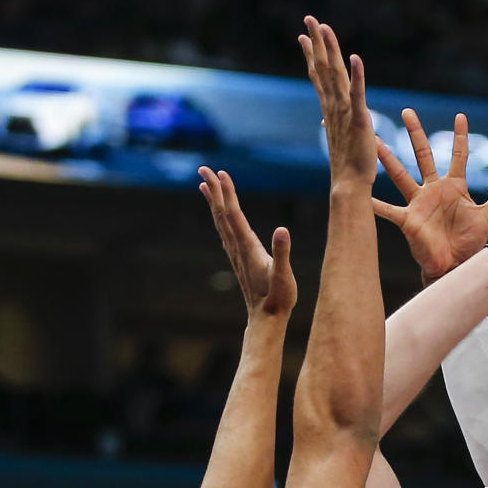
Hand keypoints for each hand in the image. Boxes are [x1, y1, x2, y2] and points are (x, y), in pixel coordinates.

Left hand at [198, 167, 296, 319]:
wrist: (266, 320)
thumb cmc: (278, 299)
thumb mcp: (284, 276)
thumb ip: (282, 253)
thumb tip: (282, 230)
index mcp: (248, 248)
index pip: (234, 214)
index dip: (228, 193)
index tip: (220, 173)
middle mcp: (238, 248)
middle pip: (222, 214)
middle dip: (214, 190)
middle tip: (204, 168)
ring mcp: (237, 254)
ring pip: (221, 222)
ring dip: (214, 201)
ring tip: (204, 184)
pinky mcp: (240, 259)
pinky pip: (226, 232)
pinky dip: (220, 217)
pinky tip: (219, 213)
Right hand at [299, 17, 375, 185]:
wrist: (349, 185)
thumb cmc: (347, 168)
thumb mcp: (340, 139)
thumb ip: (334, 124)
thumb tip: (324, 119)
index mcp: (331, 110)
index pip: (319, 77)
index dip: (312, 56)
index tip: (303, 37)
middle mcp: (334, 107)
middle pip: (323, 68)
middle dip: (316, 42)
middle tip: (309, 19)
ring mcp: (345, 112)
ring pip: (336, 74)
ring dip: (330, 49)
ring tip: (324, 27)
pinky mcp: (359, 119)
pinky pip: (357, 93)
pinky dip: (357, 75)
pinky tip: (354, 57)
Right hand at [374, 108, 487, 280]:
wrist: (455, 267)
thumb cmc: (470, 244)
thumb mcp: (487, 218)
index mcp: (454, 187)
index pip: (458, 156)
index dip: (460, 137)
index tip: (460, 117)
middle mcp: (433, 190)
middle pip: (423, 155)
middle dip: (416, 133)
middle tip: (407, 111)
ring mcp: (419, 204)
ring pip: (401, 175)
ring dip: (388, 158)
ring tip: (373, 141)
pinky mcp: (409, 220)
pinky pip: (389, 210)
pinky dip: (376, 204)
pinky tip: (363, 195)